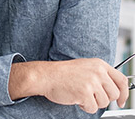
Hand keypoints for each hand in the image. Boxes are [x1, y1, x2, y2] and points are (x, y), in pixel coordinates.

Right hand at [9, 58, 128, 113]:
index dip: (125, 93)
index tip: (122, 101)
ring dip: (93, 102)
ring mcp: (91, 82)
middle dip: (104, 99)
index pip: (121, 80)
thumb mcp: (85, 67)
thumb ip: (100, 75)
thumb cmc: (64, 73)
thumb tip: (115, 89)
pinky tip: (76, 97)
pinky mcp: (85, 93)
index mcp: (99, 64)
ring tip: (81, 94)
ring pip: (104, 103)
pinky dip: (85, 107)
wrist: (47, 76)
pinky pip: (93, 108)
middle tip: (91, 95)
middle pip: (114, 94)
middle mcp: (97, 72)